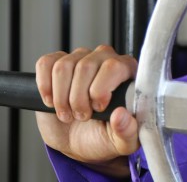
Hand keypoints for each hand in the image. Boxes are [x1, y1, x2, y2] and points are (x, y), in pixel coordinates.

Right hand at [35, 45, 139, 176]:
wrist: (78, 139)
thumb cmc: (103, 135)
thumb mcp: (121, 141)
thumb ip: (127, 131)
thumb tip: (121, 115)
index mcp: (128, 72)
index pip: (113, 66)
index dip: (100, 90)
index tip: (98, 108)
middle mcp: (106, 59)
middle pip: (85, 66)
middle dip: (78, 99)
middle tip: (81, 116)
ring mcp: (81, 58)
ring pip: (63, 67)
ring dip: (61, 97)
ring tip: (68, 113)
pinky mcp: (57, 63)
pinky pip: (46, 63)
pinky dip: (45, 86)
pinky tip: (52, 102)